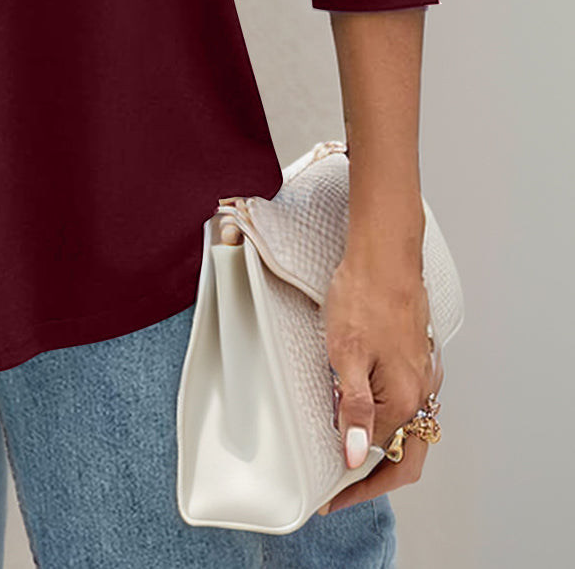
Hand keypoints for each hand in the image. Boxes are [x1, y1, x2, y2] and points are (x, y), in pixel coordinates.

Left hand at [318, 249, 443, 513]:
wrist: (385, 255)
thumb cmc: (363, 296)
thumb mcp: (346, 355)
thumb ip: (353, 409)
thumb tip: (355, 457)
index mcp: (405, 399)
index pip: (383, 462)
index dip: (354, 485)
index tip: (328, 497)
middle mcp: (422, 392)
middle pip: (406, 455)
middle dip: (375, 478)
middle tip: (340, 488)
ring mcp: (423, 374)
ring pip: (408, 428)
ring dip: (383, 448)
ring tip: (348, 453)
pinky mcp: (417, 357)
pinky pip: (408, 402)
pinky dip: (388, 419)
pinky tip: (365, 411)